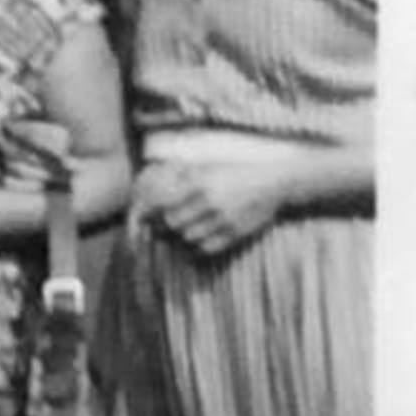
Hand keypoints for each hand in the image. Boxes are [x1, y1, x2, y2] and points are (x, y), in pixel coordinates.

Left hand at [134, 159, 284, 257]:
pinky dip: (197, 247)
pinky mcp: (235, 233)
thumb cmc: (236, 174)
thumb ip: (183, 175)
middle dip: (163, 226)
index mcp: (200, 182)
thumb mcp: (209, 167)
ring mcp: (224, 219)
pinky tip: (195, 240)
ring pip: (188, 237)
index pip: (164, 202)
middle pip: (173, 222)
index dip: (149, 212)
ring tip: (178, 232)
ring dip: (180, 236)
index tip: (141, 216)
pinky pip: (207, 247)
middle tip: (158, 227)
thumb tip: (154, 178)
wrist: (274, 184)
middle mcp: (210, 201)